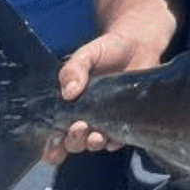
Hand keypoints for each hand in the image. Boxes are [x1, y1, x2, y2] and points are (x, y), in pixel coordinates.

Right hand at [47, 32, 165, 162]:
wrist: (139, 45)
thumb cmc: (108, 50)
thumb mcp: (87, 55)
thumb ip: (73, 70)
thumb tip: (68, 93)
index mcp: (68, 104)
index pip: (53, 132)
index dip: (51, 144)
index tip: (54, 140)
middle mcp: (84, 116)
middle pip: (73, 142)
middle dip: (73, 140)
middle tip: (79, 127)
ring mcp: (105, 120)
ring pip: (94, 143)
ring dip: (93, 143)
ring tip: (96, 135)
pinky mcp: (126, 121)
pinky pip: (119, 139)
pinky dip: (115, 142)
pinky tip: (115, 138)